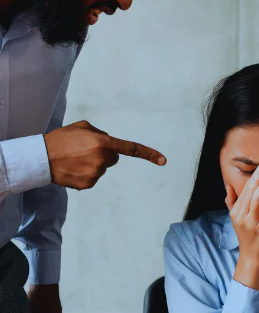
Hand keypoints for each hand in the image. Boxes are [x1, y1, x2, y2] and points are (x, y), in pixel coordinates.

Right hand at [44, 120, 166, 189]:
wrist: (42, 158)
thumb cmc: (62, 139)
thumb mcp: (83, 127)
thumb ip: (101, 134)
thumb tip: (110, 145)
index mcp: (103, 142)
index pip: (130, 149)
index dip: (148, 154)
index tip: (163, 161)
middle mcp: (102, 159)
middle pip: (113, 159)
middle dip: (103, 154)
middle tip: (84, 150)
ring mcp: (96, 174)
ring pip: (102, 169)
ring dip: (92, 164)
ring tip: (74, 159)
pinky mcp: (89, 185)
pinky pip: (93, 178)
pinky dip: (85, 174)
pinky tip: (72, 169)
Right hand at [226, 158, 258, 289]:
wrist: (251, 258)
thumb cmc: (247, 236)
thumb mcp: (236, 219)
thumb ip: (232, 202)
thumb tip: (228, 185)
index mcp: (236, 211)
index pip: (246, 188)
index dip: (255, 174)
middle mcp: (241, 215)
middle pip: (251, 190)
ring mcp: (250, 222)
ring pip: (257, 199)